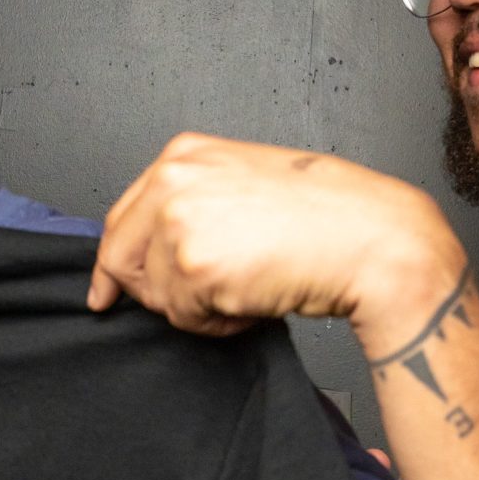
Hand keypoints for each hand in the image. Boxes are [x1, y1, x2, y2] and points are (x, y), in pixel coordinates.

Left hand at [88, 134, 462, 351]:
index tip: (105, 290)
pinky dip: (220, 324)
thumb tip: (154, 250)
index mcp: (184, 155)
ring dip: (200, 308)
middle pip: (121, 259)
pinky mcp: (193, 265)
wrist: (373, 238)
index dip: (113, 263)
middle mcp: (174, 180)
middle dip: (156, 292)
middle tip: (208, 295)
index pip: (122, 218)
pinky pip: (185, 319)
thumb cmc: (328, 215)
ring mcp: (179, 221)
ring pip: (157, 296)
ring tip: (249, 285)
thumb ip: (193, 205)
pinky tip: (255, 299)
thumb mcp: (245, 184)